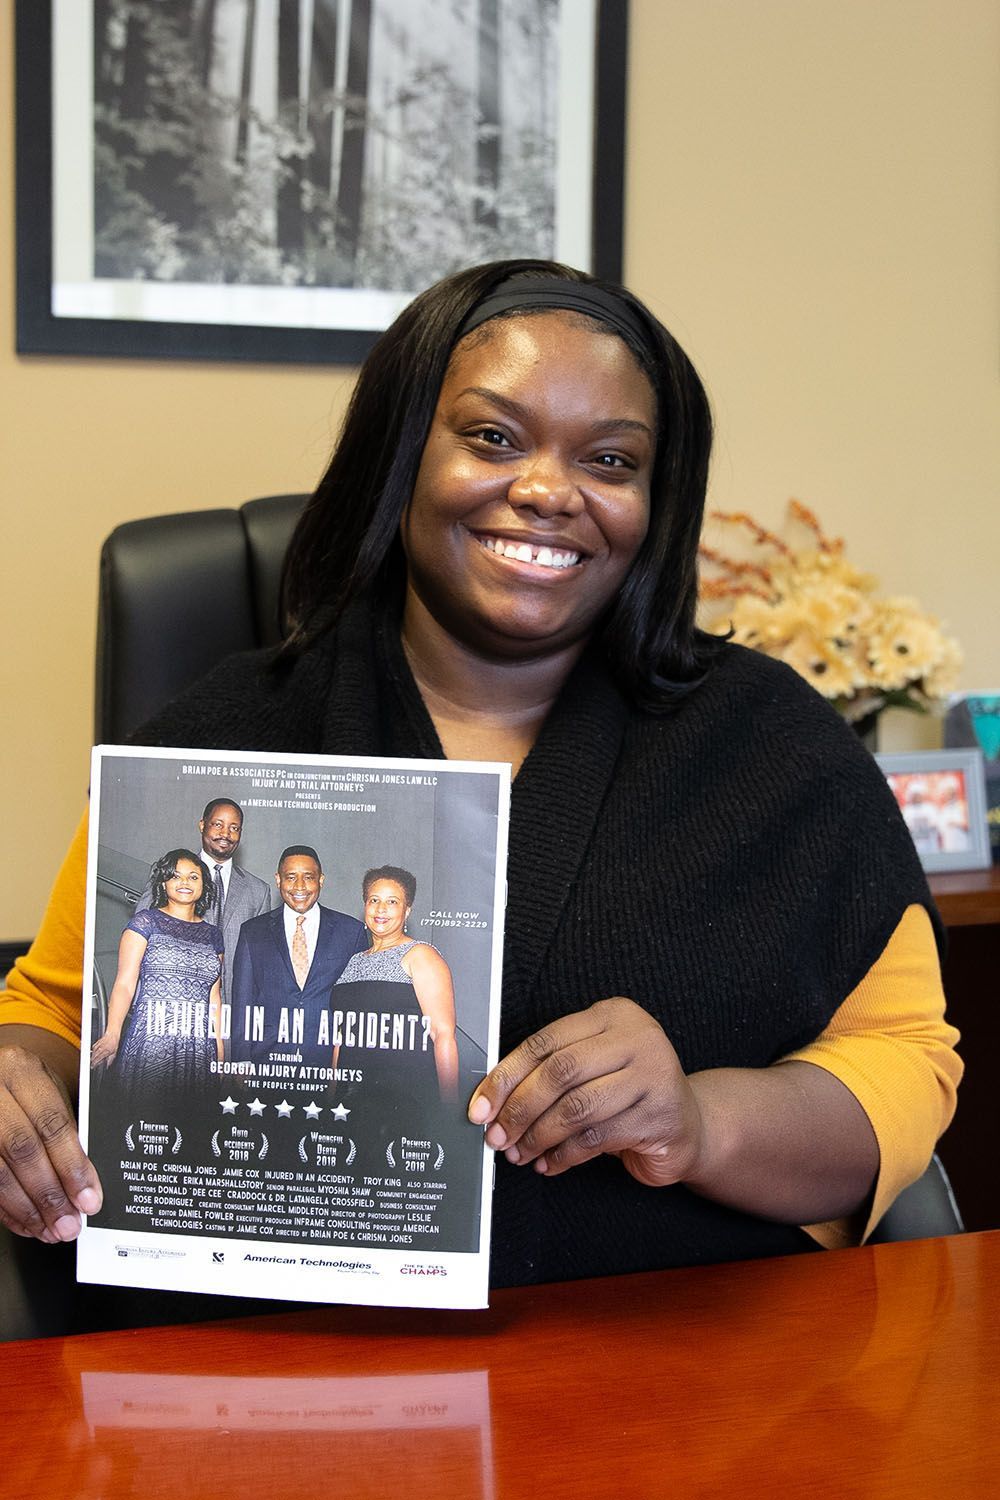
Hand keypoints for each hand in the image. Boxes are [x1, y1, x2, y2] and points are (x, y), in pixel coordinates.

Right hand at [0, 1044, 102, 1240]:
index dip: (72, 1165)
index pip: (51, 1123)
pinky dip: (6, 1209)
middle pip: (22, 1150)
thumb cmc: (21, 1085)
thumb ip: (62, 1126)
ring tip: (50, 1230)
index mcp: (20, 1070)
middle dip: (49, 1194)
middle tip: (69, 1224)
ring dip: (27, 1209)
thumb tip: (86, 1180)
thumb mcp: (45, 1089)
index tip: (89, 1198)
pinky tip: (25, 1222)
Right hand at [90, 1030, 119, 1067]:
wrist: (113, 1034)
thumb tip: (108, 1064)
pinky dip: (93, 1050)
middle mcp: (103, 1048)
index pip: (99, 1058)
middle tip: (91, 1064)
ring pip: (94, 1051)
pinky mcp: (98, 1042)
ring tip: (92, 1059)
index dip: (96, 1063)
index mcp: (107, 1051)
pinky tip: (93, 1052)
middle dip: (93, 1060)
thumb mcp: (115, 1052)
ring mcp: (100, 1045)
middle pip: (96, 1055)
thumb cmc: (115, 1042)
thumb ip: (111, 1059)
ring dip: (92, 1056)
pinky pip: (94, 1046)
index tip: (93, 1066)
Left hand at [468, 997, 704, 1184]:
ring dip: (539, 1136)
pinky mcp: (661, 1115)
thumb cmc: (628, 1092)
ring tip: (521, 1153)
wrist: (688, 1124)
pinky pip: (598, 1138)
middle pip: (560, 1072)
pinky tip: (550, 1162)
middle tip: (497, 1135)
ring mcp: (654, 1075)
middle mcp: (637, 1037)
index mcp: (612, 1015)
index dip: (507, 1075)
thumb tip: (492, 1101)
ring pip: (577, 1107)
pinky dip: (565, 1155)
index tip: (482, 1105)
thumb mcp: (593, 1066)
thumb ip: (551, 1072)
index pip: (546, 1041)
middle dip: (520, 1108)